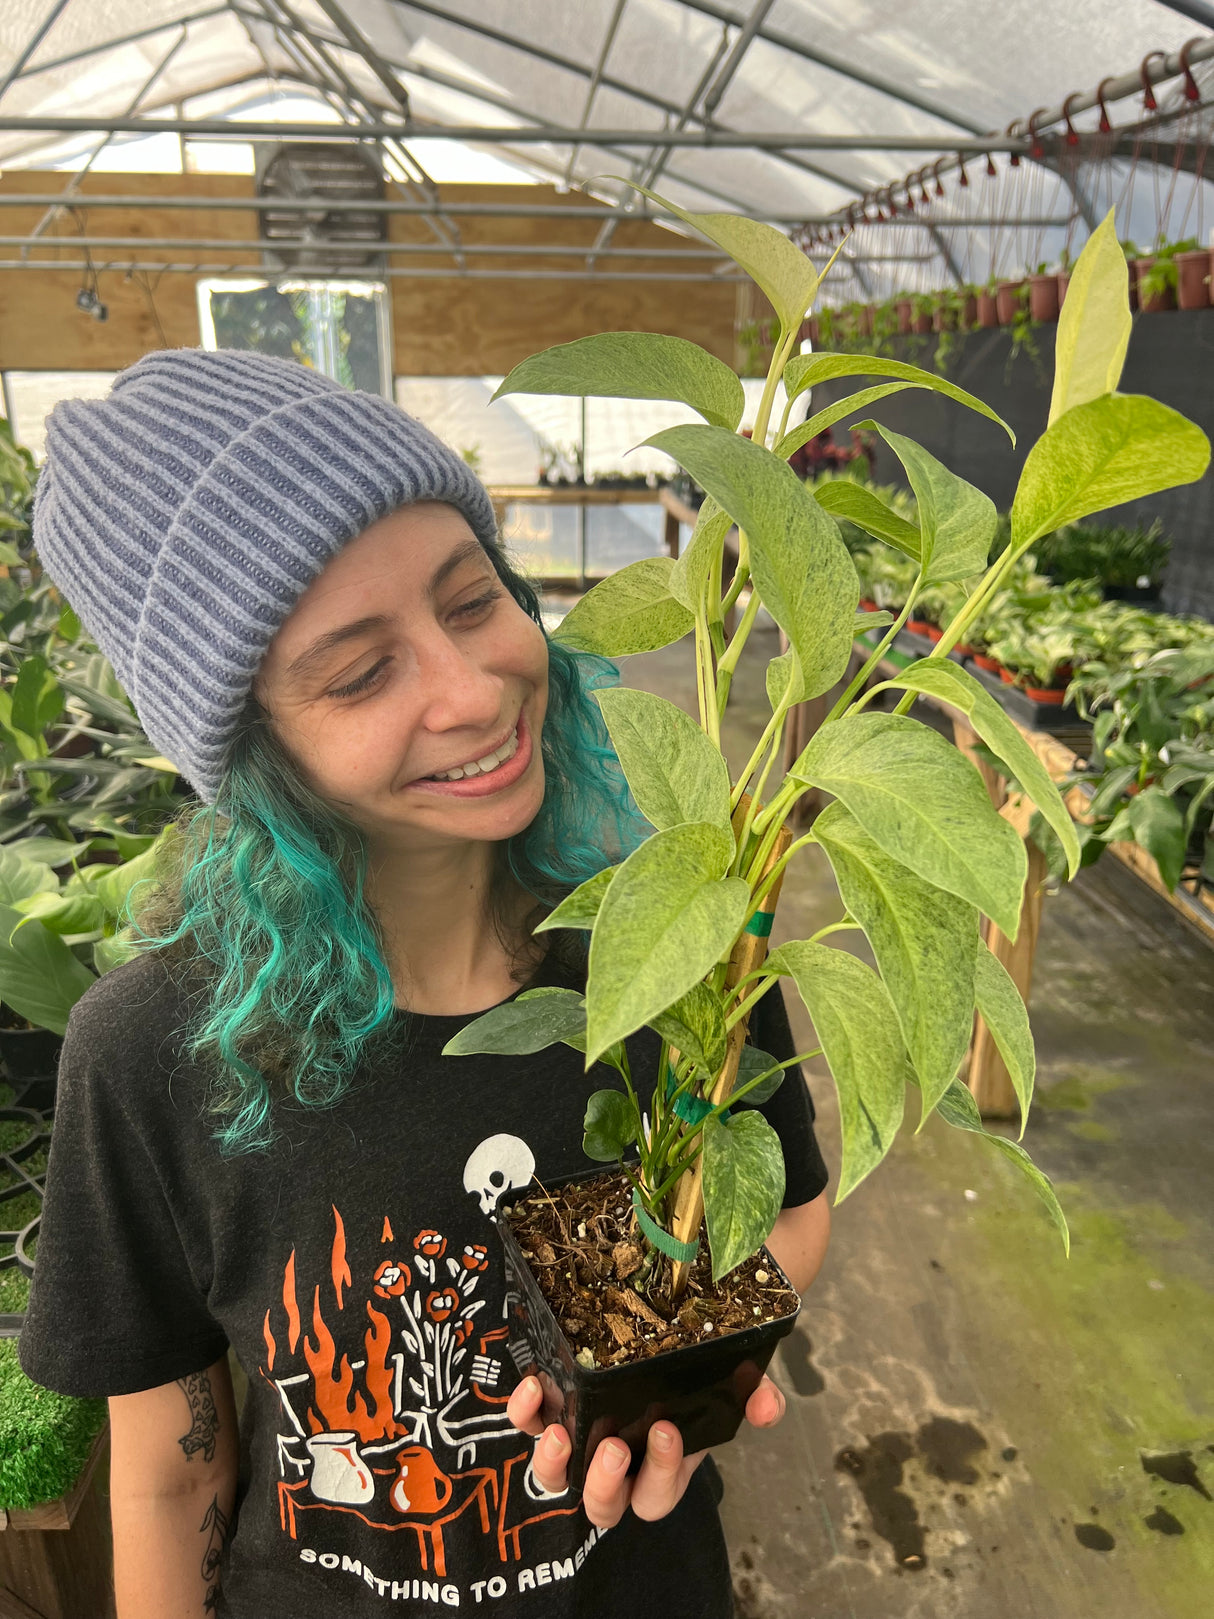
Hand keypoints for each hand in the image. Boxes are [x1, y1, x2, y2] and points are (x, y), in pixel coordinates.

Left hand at [506, 1373, 786, 1528]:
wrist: (668, 1331)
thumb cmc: (696, 1371)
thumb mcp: (732, 1381)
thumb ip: (753, 1393)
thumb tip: (768, 1406)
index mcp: (661, 1469)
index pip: (657, 1495)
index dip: (661, 1472)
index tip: (665, 1429)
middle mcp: (618, 1466)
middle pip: (603, 1506)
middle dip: (605, 1484)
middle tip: (613, 1448)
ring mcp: (580, 1441)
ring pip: (555, 1478)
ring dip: (552, 1464)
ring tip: (559, 1434)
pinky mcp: (551, 1410)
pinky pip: (528, 1425)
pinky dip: (524, 1413)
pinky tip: (534, 1387)